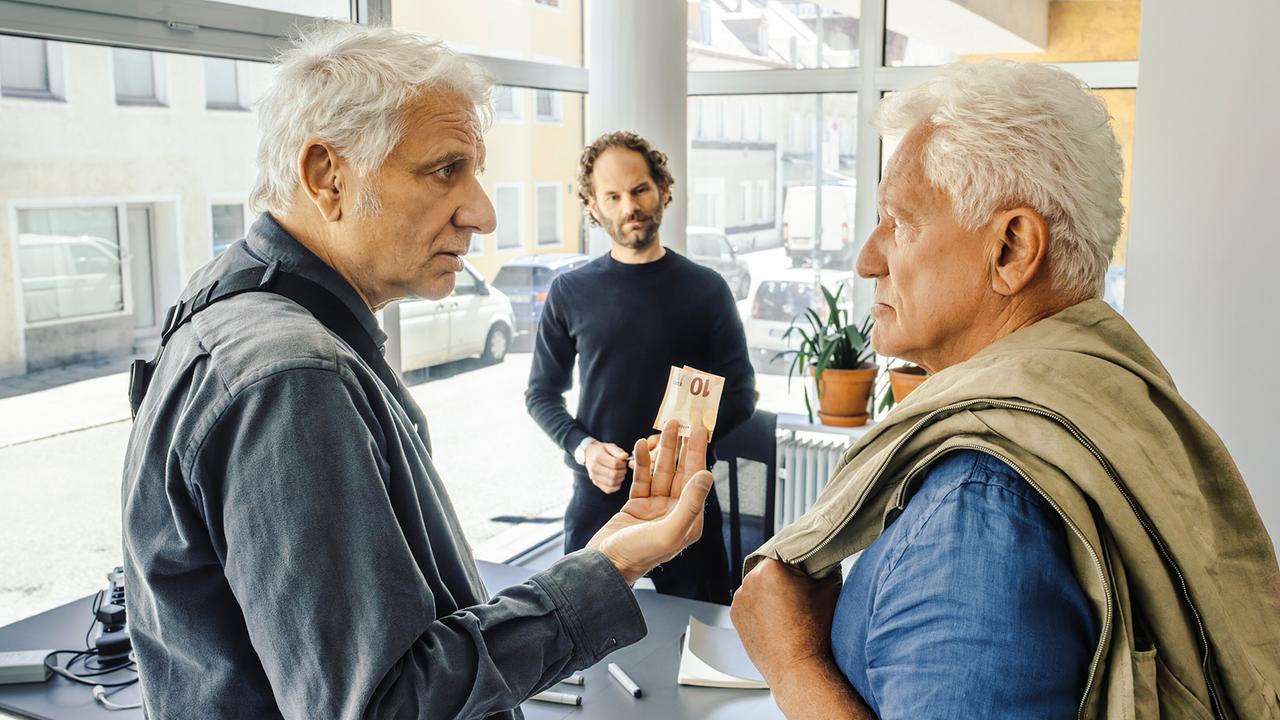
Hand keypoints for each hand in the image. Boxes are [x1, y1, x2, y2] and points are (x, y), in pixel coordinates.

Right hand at [584, 441, 628, 492]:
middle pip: (614, 474)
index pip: (615, 464)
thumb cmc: (601, 450)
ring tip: (620, 472)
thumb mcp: (609, 446)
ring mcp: (594, 477)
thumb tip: (625, 456)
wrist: (588, 454)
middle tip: (623, 467)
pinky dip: (616, 486)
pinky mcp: (596, 483)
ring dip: (620, 479)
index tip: (624, 461)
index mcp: (598, 457)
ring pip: (612, 483)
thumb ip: (618, 451)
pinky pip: (608, 489)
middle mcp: (594, 468)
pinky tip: (617, 479)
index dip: (623, 463)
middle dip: (623, 471)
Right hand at [587, 421, 713, 584]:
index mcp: (689, 521)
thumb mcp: (668, 531)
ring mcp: (655, 509)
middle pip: (681, 472)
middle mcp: (675, 513)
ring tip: (665, 426)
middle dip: (682, 447)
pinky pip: (642, 479)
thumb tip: (707, 475)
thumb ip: (690, 503)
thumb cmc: (639, 554)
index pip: (696, 479)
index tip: (701, 430)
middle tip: (683, 421)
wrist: (604, 566)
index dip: (699, 453)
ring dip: (663, 450)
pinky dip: (643, 462)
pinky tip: (641, 445)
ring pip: (662, 473)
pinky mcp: (636, 506)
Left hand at [730, 558, 842, 686]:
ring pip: (758, 584)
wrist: (796, 668)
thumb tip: (825, 556)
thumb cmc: (813, 632)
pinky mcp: (735, 613)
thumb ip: (828, 565)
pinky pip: (749, 601)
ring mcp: (740, 597)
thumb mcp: (829, 590)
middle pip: (770, 567)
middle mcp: (750, 578)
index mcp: (772, 567)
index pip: (785, 549)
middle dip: (783, 576)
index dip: (799, 559)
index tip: (807, 568)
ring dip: (770, 590)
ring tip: (787, 609)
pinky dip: (759, 605)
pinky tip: (775, 618)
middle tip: (799, 592)